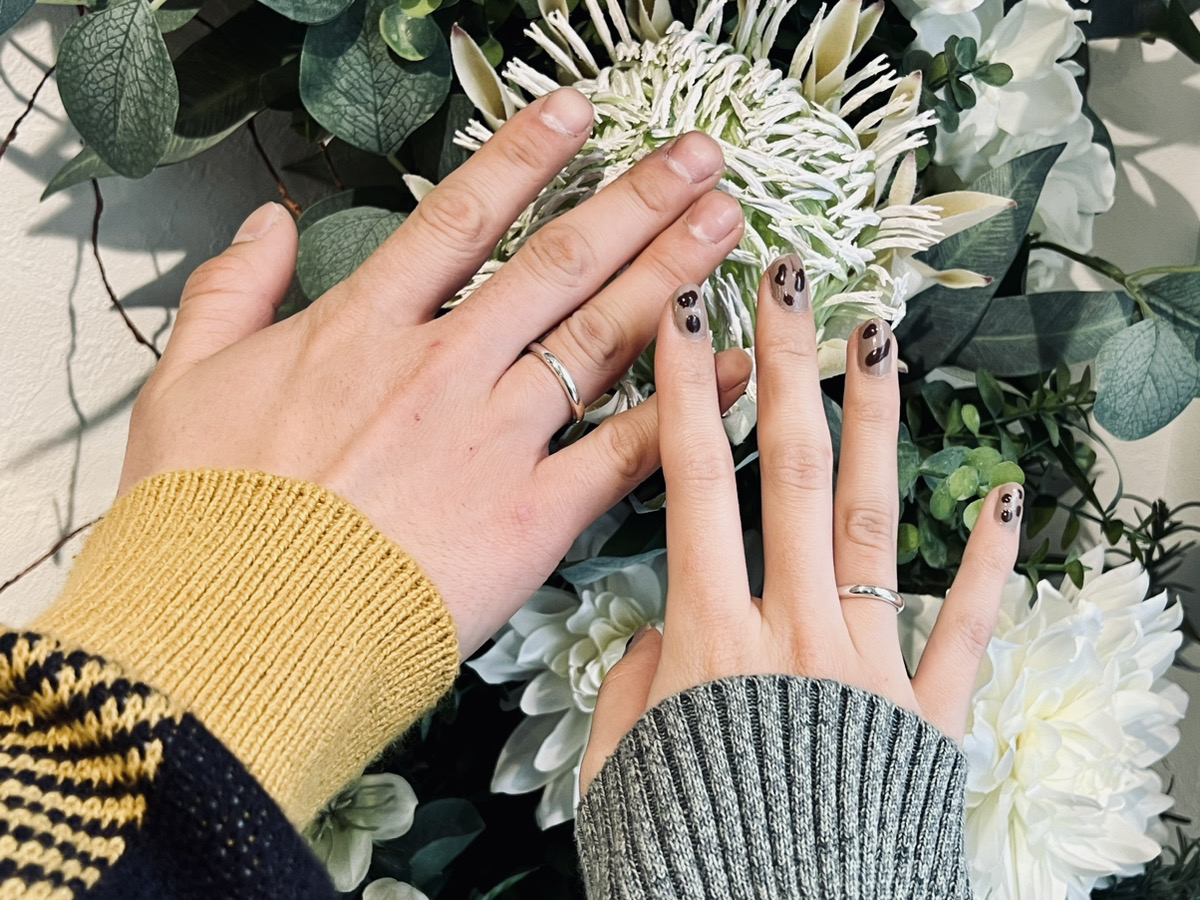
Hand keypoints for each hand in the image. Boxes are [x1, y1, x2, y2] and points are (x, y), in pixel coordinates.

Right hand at [119, 88, 750, 654]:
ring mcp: (491, 439)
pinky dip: (685, 406)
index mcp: (361, 330)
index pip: (460, 218)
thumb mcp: (181, 387)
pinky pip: (624, 450)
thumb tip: (265, 225)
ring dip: (671, 272)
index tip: (578, 114)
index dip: (525, 156)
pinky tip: (731, 365)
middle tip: (701, 158)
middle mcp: (441, 368)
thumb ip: (228, 292)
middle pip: (558, 263)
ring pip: (600, 336)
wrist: (232, 633)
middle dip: (637, 200)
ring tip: (727, 225)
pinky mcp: (528, 517)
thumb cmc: (204, 524)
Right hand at [581, 256, 1021, 789]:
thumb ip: (638, 683)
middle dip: (783, 366)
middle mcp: (792, 634)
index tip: (686, 314)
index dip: (683, 392)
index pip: (690, 485)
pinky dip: (983, 562)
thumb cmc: (688, 862)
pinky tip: (1004, 494)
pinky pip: (961, 629)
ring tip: (880, 337)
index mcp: (707, 641)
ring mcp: (868, 670)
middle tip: (789, 279)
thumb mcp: (622, 771)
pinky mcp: (926, 718)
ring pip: (867, 521)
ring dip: (872, 422)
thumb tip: (670, 625)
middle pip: (784, 472)